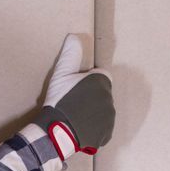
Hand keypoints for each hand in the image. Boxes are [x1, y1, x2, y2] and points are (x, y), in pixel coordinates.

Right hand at [33, 34, 113, 159]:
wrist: (58, 132)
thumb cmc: (60, 100)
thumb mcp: (61, 74)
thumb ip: (70, 54)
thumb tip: (74, 36)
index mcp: (102, 82)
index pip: (100, 76)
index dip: (88, 80)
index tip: (75, 87)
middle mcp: (110, 99)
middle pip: (101, 94)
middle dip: (90, 96)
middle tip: (72, 102)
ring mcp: (109, 118)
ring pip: (102, 110)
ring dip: (92, 112)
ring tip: (74, 116)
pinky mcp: (106, 134)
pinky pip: (101, 128)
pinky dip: (93, 127)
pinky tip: (79, 127)